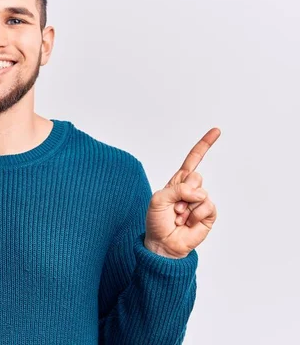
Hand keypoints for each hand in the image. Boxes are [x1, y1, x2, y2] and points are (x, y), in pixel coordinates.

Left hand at [144, 128, 220, 258]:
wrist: (163, 243)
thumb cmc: (157, 221)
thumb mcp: (158, 199)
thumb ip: (176, 189)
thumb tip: (199, 192)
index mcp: (177, 182)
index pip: (193, 160)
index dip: (204, 145)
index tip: (216, 131)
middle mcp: (191, 190)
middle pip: (195, 176)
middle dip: (183, 192)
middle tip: (174, 208)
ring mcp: (200, 202)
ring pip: (201, 192)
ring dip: (186, 207)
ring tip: (179, 217)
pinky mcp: (208, 214)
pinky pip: (208, 206)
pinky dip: (196, 214)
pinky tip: (188, 223)